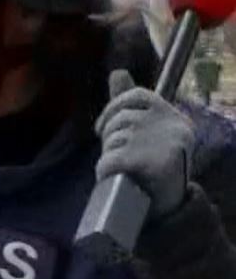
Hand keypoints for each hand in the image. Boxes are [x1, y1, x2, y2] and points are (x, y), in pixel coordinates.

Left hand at [95, 70, 192, 219]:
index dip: (113, 108)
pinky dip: (104, 170)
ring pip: (113, 138)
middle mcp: (173, 126)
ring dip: (110, 153)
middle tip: (119, 153)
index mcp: (176, 117)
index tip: (103, 127)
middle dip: (110, 135)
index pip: (137, 95)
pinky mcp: (150, 163)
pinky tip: (115, 177)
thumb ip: (130, 101)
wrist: (169, 206)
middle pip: (121, 118)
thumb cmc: (153, 163)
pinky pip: (109, 159)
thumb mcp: (147, 129)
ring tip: (124, 167)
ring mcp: (163, 144)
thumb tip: (118, 72)